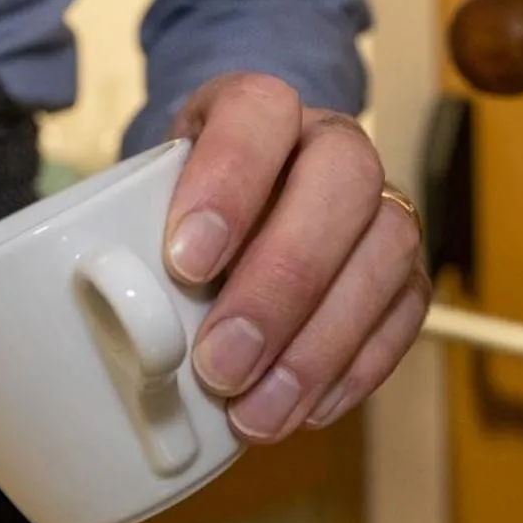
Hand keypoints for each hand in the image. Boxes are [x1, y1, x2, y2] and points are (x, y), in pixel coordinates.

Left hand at [163, 73, 428, 442]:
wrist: (229, 220)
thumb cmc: (176, 213)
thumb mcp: (140, 205)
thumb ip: (130, 240)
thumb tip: (115, 314)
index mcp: (256, 109)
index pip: (260, 110)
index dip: (229, 179)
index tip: (185, 261)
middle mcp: (332, 144)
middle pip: (343, 179)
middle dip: (281, 280)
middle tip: (220, 363)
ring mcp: (381, 206)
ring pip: (386, 251)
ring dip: (318, 343)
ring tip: (254, 412)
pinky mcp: (406, 273)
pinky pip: (405, 315)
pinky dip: (353, 369)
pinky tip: (301, 410)